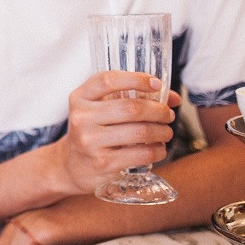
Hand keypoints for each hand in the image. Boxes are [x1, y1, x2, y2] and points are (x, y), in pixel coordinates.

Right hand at [52, 70, 178, 193]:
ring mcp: (90, 141)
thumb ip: (131, 98)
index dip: (136, 79)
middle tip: (168, 114)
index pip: (108, 80)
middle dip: (158, 110)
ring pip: (140, 131)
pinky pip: (141, 154)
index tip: (156, 84)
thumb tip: (172, 98)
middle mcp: (82, 117)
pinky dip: (157, 150)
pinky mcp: (103, 162)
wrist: (72, 165)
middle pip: (130, 108)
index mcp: (80, 98)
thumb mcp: (100, 109)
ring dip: (162, 131)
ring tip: (166, 132)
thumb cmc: (92, 132)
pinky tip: (158, 148)